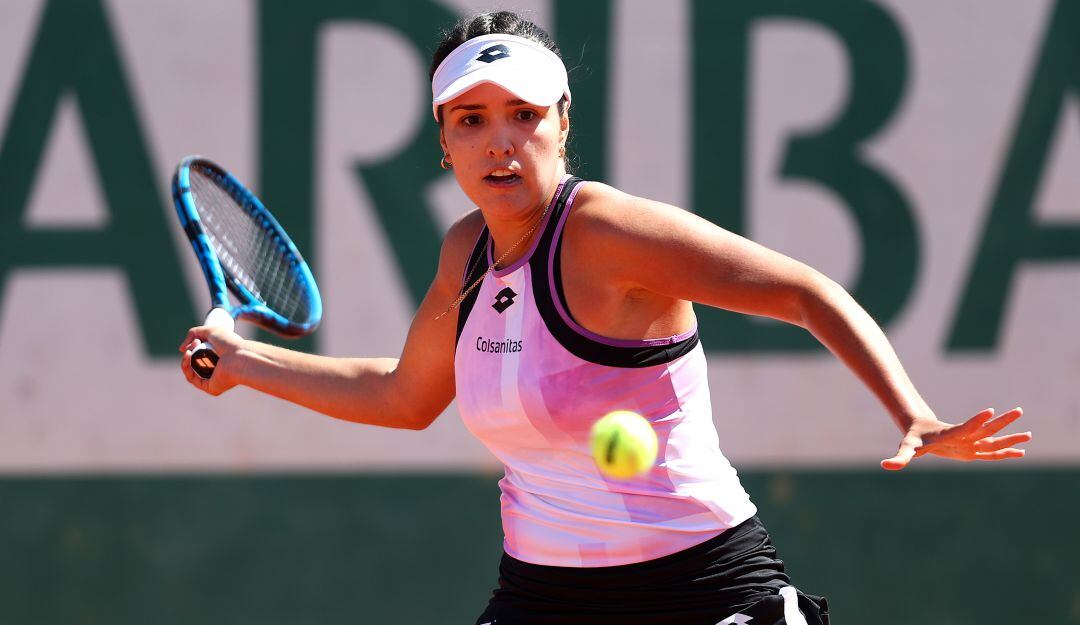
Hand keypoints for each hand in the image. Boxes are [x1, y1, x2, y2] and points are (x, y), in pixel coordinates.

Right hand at [178, 325, 246, 395]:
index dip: (194, 347)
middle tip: (196, 342)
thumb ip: (194, 333)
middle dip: (190, 351)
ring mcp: (213, 380)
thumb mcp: (210, 331)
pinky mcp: (210, 387)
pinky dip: (186, 367)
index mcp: (219, 360)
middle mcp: (217, 371)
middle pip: (194, 363)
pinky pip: (192, 378)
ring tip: (191, 349)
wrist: (239, 355)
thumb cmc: (230, 343)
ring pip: (191, 370)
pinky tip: (187, 356)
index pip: (201, 356)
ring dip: (186, 359)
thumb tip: (182, 349)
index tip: (196, 340)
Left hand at [881, 407, 1030, 470]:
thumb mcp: (907, 448)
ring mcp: (970, 441)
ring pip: (993, 438)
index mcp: (950, 434)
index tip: (989, 410)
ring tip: (1029, 434)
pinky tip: (1021, 452)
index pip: (964, 427)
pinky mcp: (972, 447)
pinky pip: (991, 451)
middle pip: (986, 429)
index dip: (976, 420)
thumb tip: (885, 466)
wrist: (920, 427)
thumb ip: (899, 458)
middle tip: (1018, 411)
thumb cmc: (913, 438)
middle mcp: (964, 436)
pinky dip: (1005, 452)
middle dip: (1002, 422)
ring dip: (1009, 436)